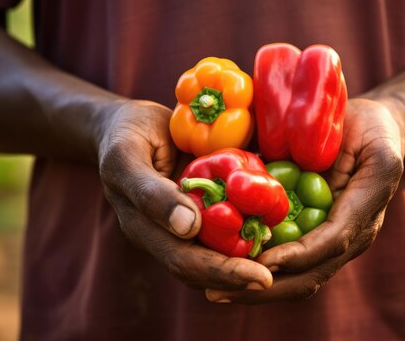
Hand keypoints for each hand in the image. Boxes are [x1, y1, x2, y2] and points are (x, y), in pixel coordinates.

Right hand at [97, 100, 272, 289]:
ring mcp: (184, 225)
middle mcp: (166, 235)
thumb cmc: (125, 137)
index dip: (223, 272)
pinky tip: (273, 229)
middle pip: (203, 269)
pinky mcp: (200, 210)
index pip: (184, 261)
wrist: (130, 126)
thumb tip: (188, 227)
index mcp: (145, 229)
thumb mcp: (126, 157)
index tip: (260, 277)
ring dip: (246, 261)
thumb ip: (151, 192)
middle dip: (239, 277)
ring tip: (280, 263)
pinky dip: (248, 233)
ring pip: (216, 254)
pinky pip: (225, 229)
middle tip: (275, 279)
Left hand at [204, 98, 404, 302]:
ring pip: (298, 278)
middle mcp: (351, 236)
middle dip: (268, 288)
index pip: (332, 241)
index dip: (298, 255)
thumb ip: (341, 158)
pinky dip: (259, 270)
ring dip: (257, 288)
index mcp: (364, 211)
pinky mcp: (317, 237)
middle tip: (222, 291)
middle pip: (311, 274)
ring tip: (217, 292)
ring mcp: (334, 242)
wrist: (379, 134)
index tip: (263, 262)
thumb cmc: (372, 129)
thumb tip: (279, 167)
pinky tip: (226, 271)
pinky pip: (290, 263)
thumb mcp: (368, 135)